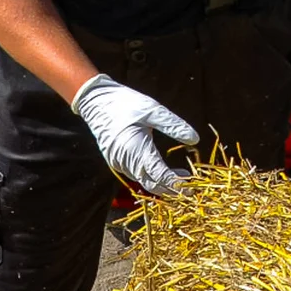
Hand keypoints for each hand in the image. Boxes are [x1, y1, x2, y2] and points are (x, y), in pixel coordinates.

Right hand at [72, 74, 198, 195]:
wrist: (95, 102)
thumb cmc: (125, 103)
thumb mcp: (153, 110)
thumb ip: (173, 126)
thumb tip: (194, 139)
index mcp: (137, 150)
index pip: (161, 175)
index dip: (176, 184)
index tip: (192, 187)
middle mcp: (126, 161)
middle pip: (152, 184)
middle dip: (171, 188)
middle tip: (189, 186)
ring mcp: (118, 163)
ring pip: (143, 180)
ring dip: (161, 182)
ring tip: (180, 175)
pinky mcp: (114, 161)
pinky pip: (134, 174)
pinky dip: (149, 176)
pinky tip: (160, 169)